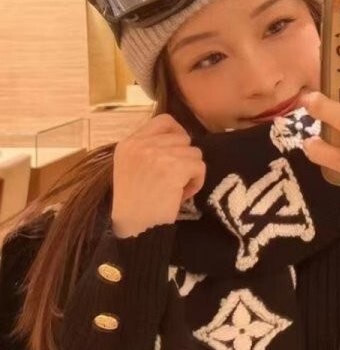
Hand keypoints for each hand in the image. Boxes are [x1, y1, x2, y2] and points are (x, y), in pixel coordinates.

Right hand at [111, 114, 205, 237]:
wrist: (133, 228)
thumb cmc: (133, 205)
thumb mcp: (131, 168)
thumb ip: (149, 150)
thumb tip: (181, 140)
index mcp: (129, 143)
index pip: (164, 120)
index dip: (178, 133)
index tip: (178, 153)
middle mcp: (141, 144)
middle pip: (183, 139)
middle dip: (184, 159)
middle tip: (173, 181)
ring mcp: (158, 154)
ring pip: (194, 153)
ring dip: (190, 172)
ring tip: (175, 190)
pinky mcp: (174, 167)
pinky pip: (199, 167)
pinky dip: (196, 182)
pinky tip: (181, 195)